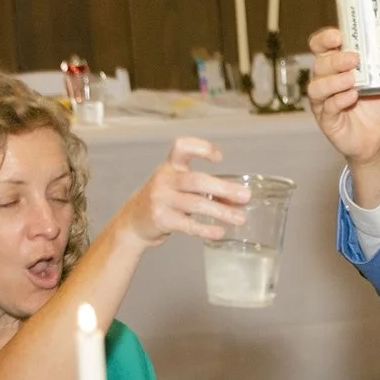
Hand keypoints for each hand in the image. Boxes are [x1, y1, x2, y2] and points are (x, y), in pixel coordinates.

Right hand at [109, 136, 246, 246]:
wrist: (134, 221)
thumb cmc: (165, 200)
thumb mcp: (181, 189)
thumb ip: (208, 191)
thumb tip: (240, 200)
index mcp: (171, 166)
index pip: (182, 147)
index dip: (201, 148)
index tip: (219, 158)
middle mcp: (165, 179)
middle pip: (197, 180)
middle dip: (224, 188)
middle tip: (245, 196)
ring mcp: (161, 199)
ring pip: (196, 204)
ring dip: (221, 211)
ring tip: (240, 218)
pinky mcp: (161, 219)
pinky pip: (188, 225)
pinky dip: (206, 229)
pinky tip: (220, 232)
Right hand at [305, 26, 379, 179]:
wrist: (378, 137)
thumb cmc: (378, 105)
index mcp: (336, 65)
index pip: (321, 46)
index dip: (325, 39)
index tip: (338, 36)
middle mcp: (325, 80)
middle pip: (320, 64)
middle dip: (335, 60)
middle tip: (354, 59)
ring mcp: (323, 100)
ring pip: (318, 86)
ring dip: (334, 81)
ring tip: (352, 80)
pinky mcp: (325, 119)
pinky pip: (327, 107)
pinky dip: (339, 100)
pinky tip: (352, 97)